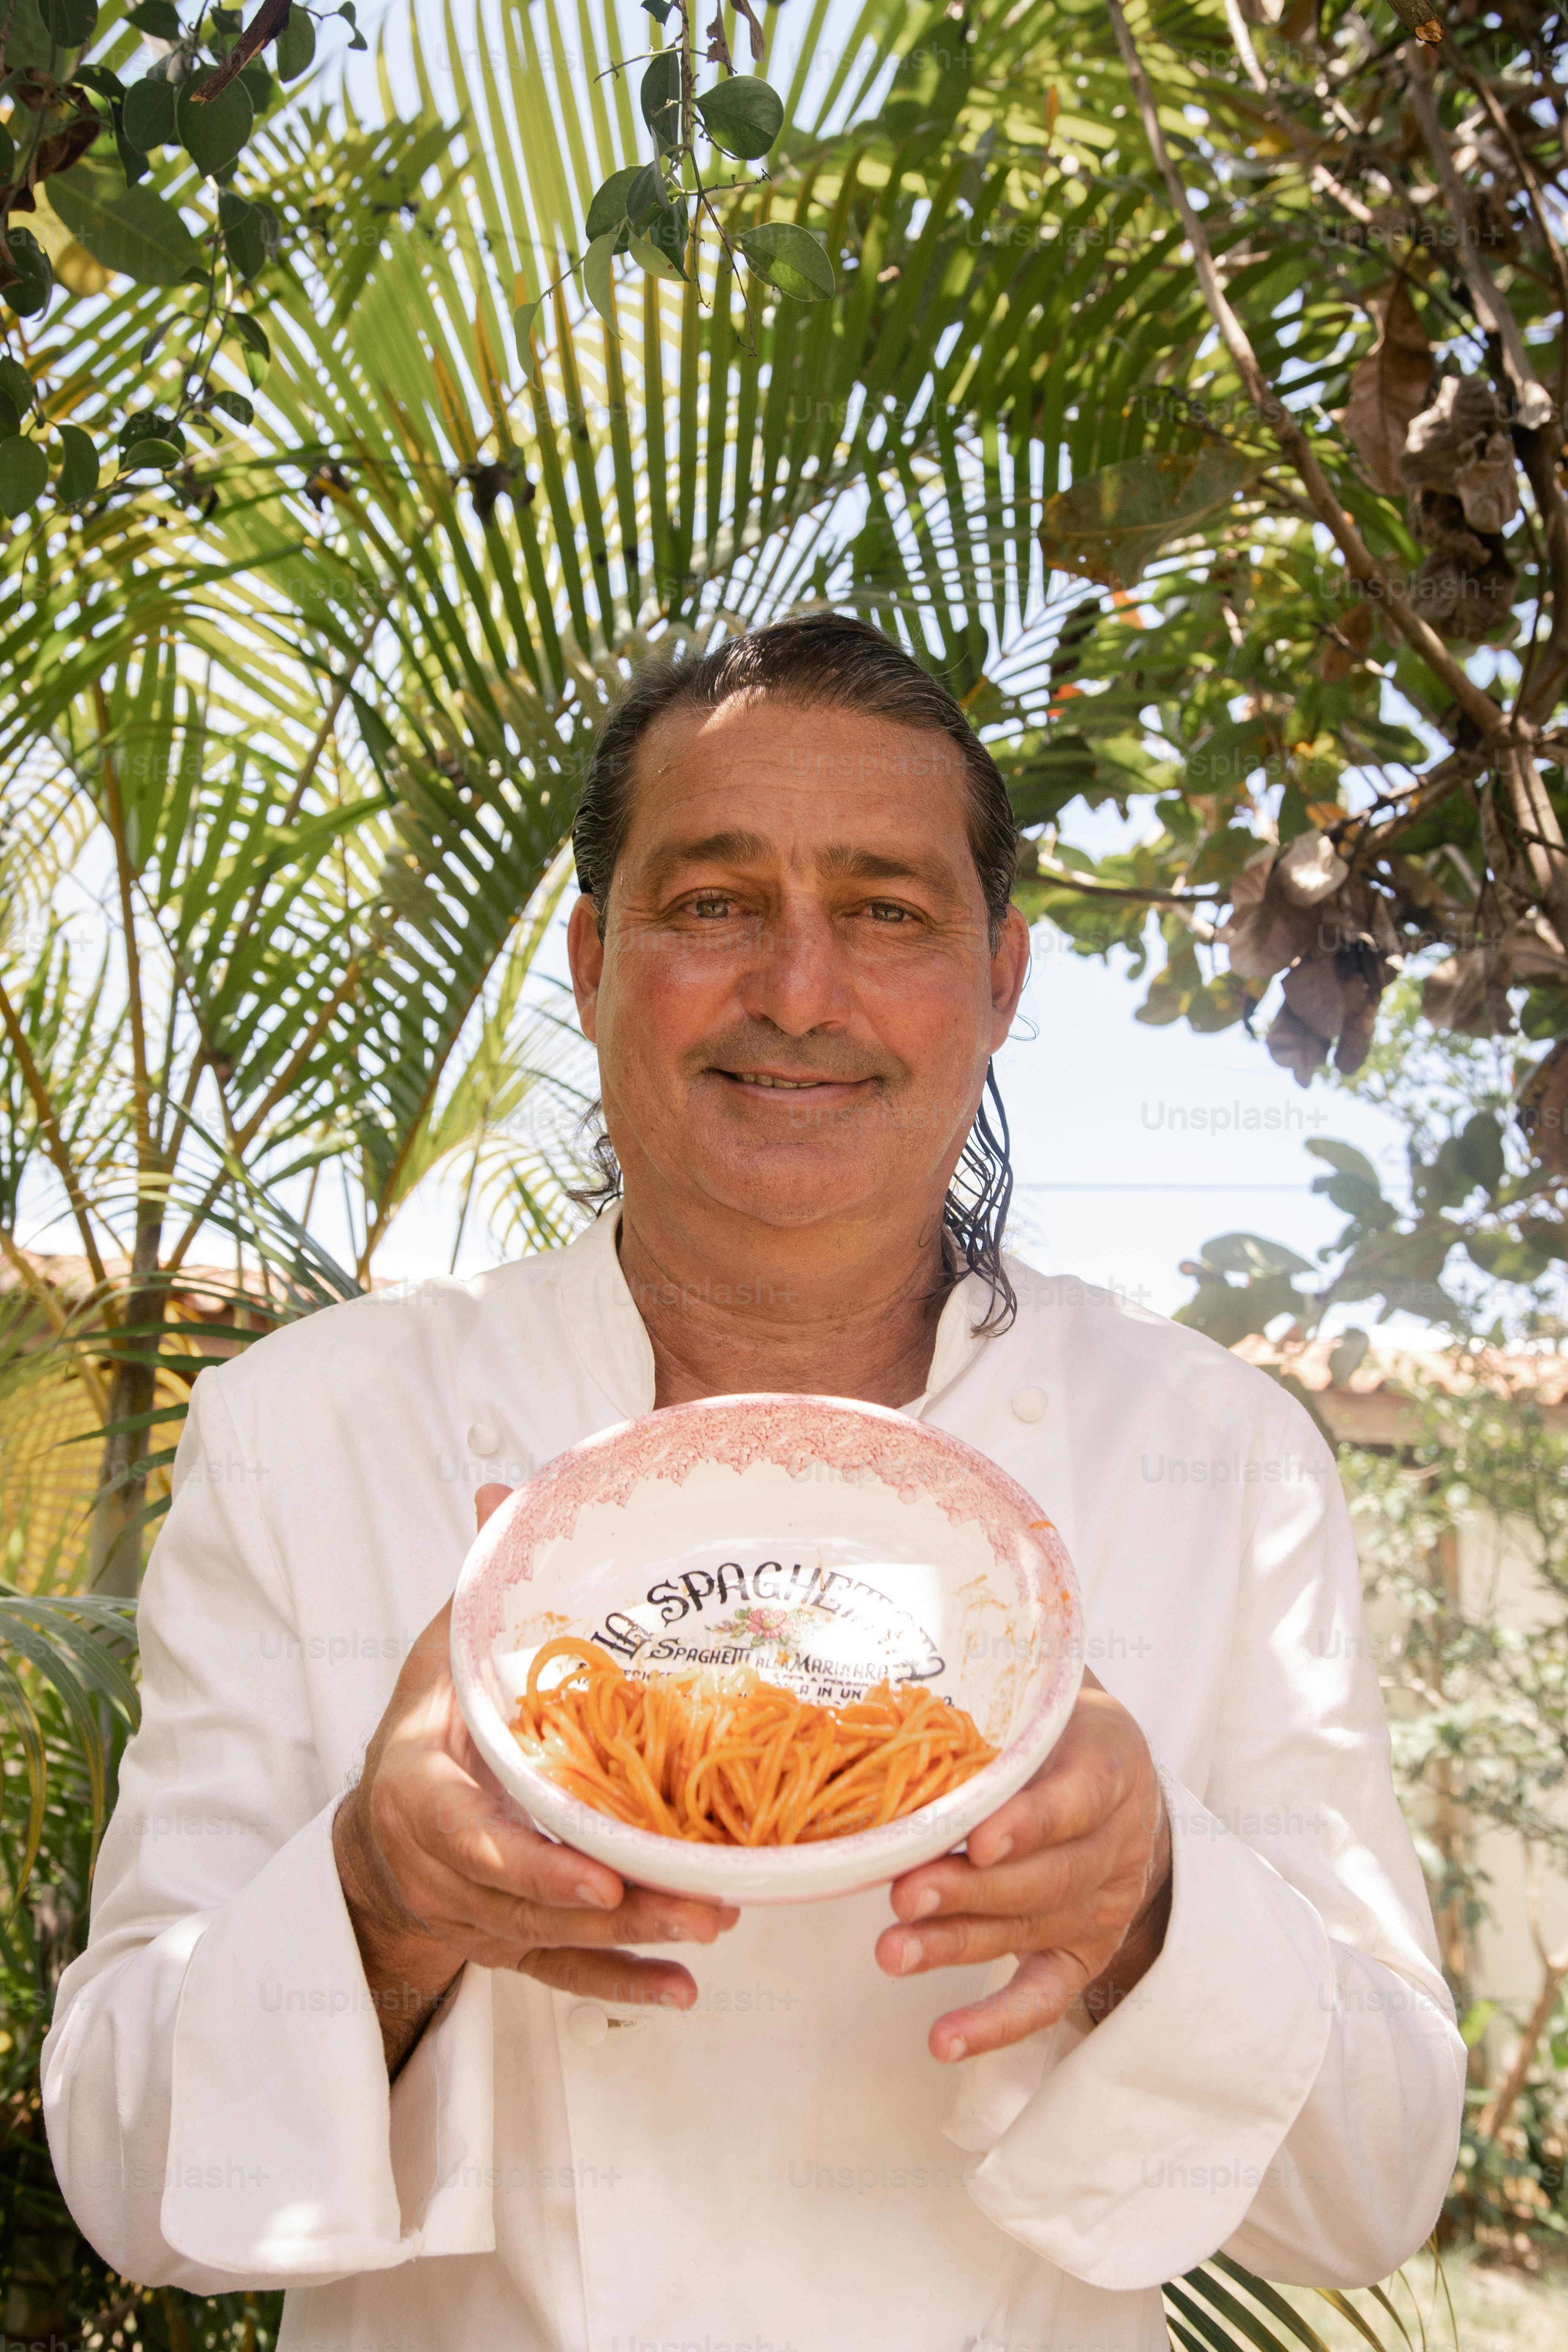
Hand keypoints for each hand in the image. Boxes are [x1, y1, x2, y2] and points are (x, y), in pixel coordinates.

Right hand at [333, 1484, 738, 2072]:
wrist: (377, 1835)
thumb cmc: (423, 1729)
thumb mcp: (439, 1651)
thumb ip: (480, 1588)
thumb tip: (501, 1493)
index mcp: (419, 1791)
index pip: (470, 1838)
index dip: (534, 1863)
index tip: (601, 1875)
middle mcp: (442, 1868)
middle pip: (528, 1900)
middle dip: (618, 1908)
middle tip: (703, 1901)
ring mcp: (474, 1916)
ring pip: (553, 1940)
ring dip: (635, 1943)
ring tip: (714, 1927)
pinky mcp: (505, 1946)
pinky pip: (563, 1976)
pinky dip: (622, 1987)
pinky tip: (683, 1989)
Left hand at [875, 1670, 1170, 2062]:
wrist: (1129, 1786)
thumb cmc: (1062, 1725)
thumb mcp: (1052, 1688)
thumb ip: (1007, 1681)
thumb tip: (909, 1641)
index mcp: (1112, 1762)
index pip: (1077, 1799)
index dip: (1029, 1821)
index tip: (977, 1835)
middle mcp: (1116, 1841)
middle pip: (1046, 1878)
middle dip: (970, 1890)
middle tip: (902, 1893)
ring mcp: (1101, 1905)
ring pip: (1029, 1932)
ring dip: (958, 1945)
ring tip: (890, 1952)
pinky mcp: (1081, 1955)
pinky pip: (1043, 1999)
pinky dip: (995, 2024)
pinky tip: (941, 2040)